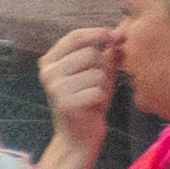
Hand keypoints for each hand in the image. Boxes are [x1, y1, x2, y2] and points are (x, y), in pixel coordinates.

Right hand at [34, 26, 119, 165]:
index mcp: (50, 61)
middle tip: (97, 84)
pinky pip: (97, 90)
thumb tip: (122, 33)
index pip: (74, 37)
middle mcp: (48, 72)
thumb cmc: (88, 101)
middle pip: (90, 54)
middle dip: (102, 67)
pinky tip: (92, 106)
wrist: (79, 136)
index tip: (114, 36)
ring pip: (96, 73)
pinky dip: (101, 98)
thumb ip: (107, 54)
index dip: (97, 33)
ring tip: (94, 96)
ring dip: (103, 85)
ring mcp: (55, 87)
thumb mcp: (98, 74)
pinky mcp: (66, 102)